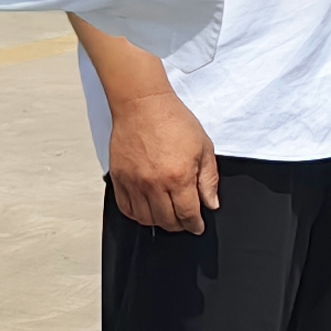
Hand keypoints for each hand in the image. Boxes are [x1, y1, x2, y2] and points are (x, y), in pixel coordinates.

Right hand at [105, 87, 218, 232]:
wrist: (143, 104)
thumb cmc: (173, 120)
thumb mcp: (203, 147)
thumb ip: (209, 179)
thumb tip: (211, 204)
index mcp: (179, 177)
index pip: (188, 215)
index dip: (195, 225)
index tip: (197, 226)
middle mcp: (155, 184)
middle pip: (167, 221)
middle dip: (179, 225)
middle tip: (184, 221)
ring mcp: (134, 182)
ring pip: (146, 219)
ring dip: (159, 222)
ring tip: (166, 215)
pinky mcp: (119, 178)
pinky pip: (126, 208)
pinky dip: (137, 214)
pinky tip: (147, 209)